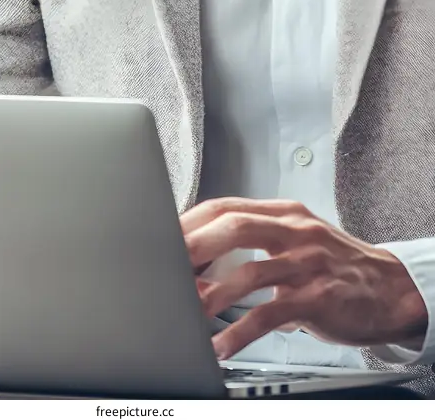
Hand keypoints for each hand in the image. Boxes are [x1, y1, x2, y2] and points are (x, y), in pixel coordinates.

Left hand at [180, 198, 427, 360]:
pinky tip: (222, 345)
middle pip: (235, 226)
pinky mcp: (318, 297)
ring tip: (188, 313)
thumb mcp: (295, 241)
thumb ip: (254, 243)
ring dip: (214, 294)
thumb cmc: (334, 266)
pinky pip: (272, 315)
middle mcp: (294, 231)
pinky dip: (242, 331)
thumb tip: (198, 262)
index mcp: (283, 214)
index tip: (162, 236)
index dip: (191, 221)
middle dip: (194, 245)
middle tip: (165, 265)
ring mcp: (307, 263)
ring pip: (252, 272)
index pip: (227, 206)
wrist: (390, 288)